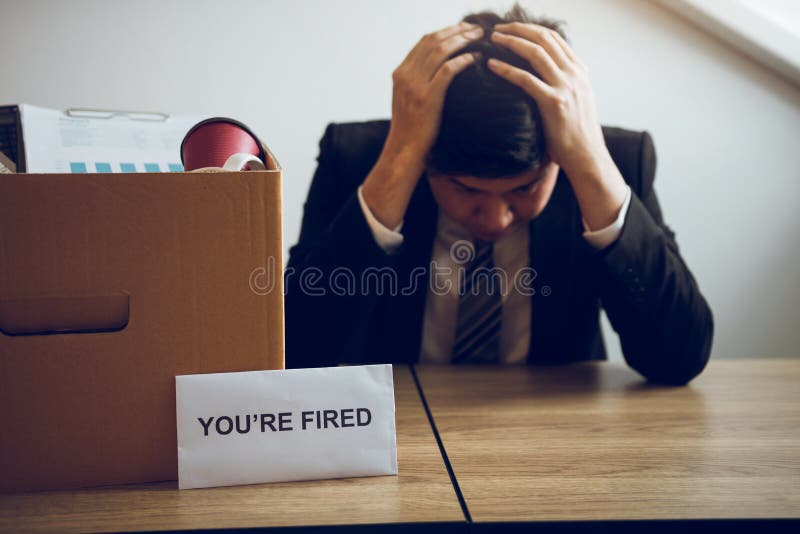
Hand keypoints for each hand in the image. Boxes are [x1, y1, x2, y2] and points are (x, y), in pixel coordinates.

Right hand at [362, 22, 483, 229]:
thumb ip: (417, 83)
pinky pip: (448, 70)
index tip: (462, 29)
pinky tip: (475, 58)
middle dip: (456, 31)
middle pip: (433, 41)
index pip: (424, 42)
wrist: (404, 153)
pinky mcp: (428, 97)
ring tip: (479, 38)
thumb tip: (439, 70)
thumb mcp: (407, 101)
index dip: (445, 31)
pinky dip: (464, 60)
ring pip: (441, 50)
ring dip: (462, 40)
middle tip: (476, 29)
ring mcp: (415, 86)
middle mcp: (405, 75)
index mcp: (400, 73)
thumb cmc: (411, 131)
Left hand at [487, 23, 627, 229]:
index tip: (511, 28)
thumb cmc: (576, 134)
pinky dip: (506, 69)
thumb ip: (565, 84)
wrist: (586, 156)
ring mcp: (565, 87)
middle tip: (496, 29)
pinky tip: (491, 66)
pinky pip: (525, 79)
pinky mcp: (553, 102)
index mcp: (580, 71)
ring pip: (534, 53)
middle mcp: (574, 74)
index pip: (554, 38)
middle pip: (543, 39)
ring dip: (510, 42)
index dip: (530, 29)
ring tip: (492, 40)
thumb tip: (545, 75)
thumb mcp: (577, 101)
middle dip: (518, 29)